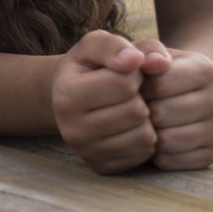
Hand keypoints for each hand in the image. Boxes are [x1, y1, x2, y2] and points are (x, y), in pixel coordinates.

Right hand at [51, 30, 169, 173]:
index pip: (124, 83)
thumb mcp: (96, 44)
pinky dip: (144, 138)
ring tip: (130, 107)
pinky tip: (130, 126)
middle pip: (136, 111)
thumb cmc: (88, 66)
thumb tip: (139, 60)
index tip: (126, 70)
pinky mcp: (101, 167)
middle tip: (129, 91)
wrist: (68, 97)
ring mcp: (86, 152)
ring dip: (146, 118)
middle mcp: (71, 129)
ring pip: (144, 136)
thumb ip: (116, 45)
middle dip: (141, 96)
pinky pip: (143, 155)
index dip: (134, 72)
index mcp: (66, 94)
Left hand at [137, 43, 212, 170]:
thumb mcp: (149, 51)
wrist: (181, 92)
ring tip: (143, 121)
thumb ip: (146, 50)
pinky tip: (153, 138)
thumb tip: (150, 62)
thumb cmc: (156, 70)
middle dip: (142, 110)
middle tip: (137, 106)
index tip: (136, 83)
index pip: (159, 84)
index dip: (138, 86)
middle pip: (162, 114)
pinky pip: (173, 162)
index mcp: (206, 70)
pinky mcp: (210, 154)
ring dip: (148, 134)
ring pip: (168, 141)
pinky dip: (156, 154)